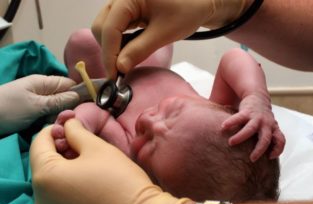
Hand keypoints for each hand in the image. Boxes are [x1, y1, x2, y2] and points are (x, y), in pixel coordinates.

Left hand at [0, 75, 78, 134]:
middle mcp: (42, 90)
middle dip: (68, 109)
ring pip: (57, 109)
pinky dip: (50, 122)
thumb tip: (79, 95)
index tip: (89, 108)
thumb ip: (59, 100)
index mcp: (44, 82)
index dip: (80, 93)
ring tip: (57, 128)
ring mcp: (37, 102)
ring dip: (59, 118)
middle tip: (68, 122)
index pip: (70, 84)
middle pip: (65, 97)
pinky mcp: (32, 113)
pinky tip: (50, 129)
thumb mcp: (36, 105)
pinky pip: (48, 116)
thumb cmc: (8, 109)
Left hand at [30, 119, 186, 203]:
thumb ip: (76, 131)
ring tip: (85, 153)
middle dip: (59, 145)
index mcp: (44, 178)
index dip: (54, 128)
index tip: (70, 122)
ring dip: (63, 161)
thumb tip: (67, 124)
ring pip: (51, 176)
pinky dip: (67, 177)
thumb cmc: (119, 179)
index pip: (39, 143)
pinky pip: (57, 190)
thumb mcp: (96, 147)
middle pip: (43, 161)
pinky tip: (85, 170)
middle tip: (79, 136)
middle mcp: (40, 198)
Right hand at [91, 0, 245, 78]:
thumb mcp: (163, 34)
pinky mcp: (128, 11)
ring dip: (113, 48)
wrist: (199, 2)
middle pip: (102, 27)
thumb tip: (120, 68)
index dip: (109, 55)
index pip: (109, 28)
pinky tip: (129, 53)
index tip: (113, 76)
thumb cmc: (187, 11)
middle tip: (120, 72)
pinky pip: (116, 29)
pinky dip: (120, 43)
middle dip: (109, 51)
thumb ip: (139, 50)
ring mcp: (123, 4)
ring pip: (106, 29)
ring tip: (127, 63)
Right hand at [221, 93, 285, 161]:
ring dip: (241, 136)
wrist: (258, 96)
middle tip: (252, 159)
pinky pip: (238, 118)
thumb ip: (265, 140)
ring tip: (231, 143)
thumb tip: (256, 160)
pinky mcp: (246, 111)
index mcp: (273, 128)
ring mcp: (257, 117)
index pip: (280, 140)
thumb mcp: (268, 128)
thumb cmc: (261, 118)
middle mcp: (266, 124)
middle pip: (265, 138)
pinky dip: (231, 122)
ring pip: (251, 129)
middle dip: (259, 150)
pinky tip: (223, 127)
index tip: (270, 157)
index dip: (277, 149)